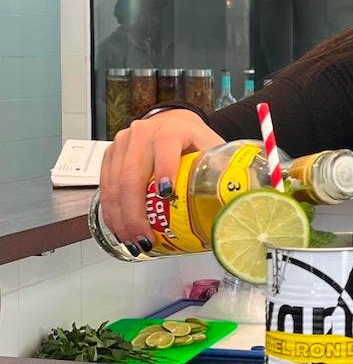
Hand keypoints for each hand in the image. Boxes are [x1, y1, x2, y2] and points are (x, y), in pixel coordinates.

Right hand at [98, 110, 222, 252]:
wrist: (174, 122)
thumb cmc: (195, 140)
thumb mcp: (212, 148)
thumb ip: (222, 170)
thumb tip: (236, 207)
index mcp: (171, 130)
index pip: (166, 147)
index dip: (165, 170)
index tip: (166, 195)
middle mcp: (142, 133)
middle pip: (132, 175)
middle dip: (136, 212)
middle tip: (146, 238)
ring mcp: (122, 144)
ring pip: (114, 185)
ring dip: (121, 218)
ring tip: (133, 242)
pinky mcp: (110, 156)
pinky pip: (105, 187)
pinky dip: (112, 212)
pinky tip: (121, 230)